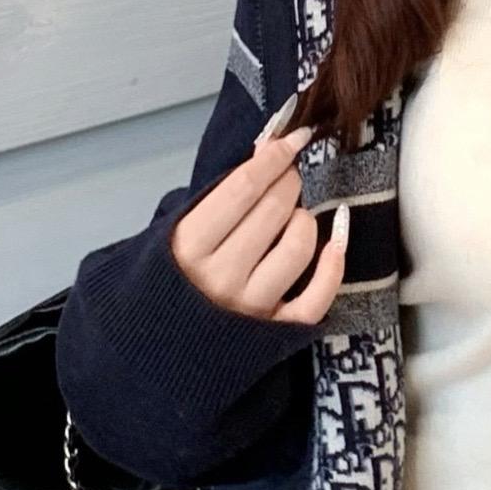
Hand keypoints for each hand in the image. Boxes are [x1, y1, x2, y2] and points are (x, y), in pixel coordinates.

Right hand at [170, 128, 349, 325]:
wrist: (155, 350)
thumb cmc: (166, 283)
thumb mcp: (172, 235)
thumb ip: (214, 199)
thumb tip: (264, 152)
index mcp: (187, 248)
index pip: (242, 188)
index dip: (273, 157)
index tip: (292, 139)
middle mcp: (220, 277)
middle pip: (273, 211)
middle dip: (289, 181)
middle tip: (289, 176)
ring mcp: (250, 308)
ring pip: (298, 247)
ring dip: (304, 220)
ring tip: (293, 216)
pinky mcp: (275, 333)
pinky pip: (317, 298)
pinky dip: (333, 266)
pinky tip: (335, 241)